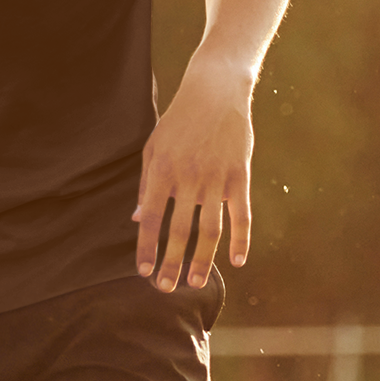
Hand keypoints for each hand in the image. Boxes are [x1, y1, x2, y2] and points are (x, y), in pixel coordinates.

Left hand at [133, 60, 253, 290]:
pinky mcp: (240, 176)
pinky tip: (237, 261)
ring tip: (195, 283)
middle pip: (179, 232)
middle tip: (166, 289)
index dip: (146, 249)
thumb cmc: (179, 121)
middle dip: (171, 264)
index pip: (151, 220)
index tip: (143, 273)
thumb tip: (138, 220)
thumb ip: (147, 185)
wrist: (215, 90)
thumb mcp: (153, 147)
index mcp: (162, 172)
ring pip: (210, 230)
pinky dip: (241, 240)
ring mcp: (216, 179)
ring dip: (202, 260)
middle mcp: (188, 178)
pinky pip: (241, 215)